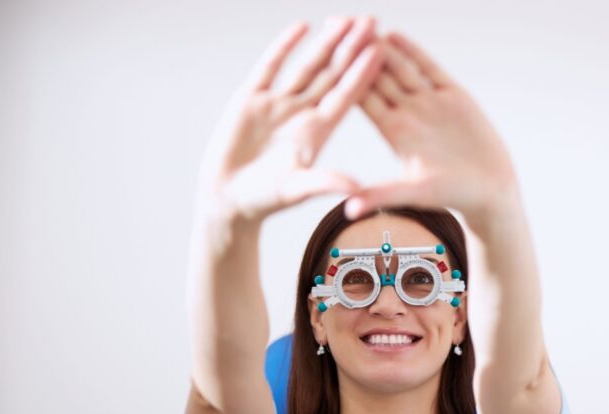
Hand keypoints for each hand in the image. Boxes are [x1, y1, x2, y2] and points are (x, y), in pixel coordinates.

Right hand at [195, 16, 384, 225]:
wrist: (226, 199)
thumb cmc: (264, 199)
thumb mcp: (297, 190)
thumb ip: (325, 183)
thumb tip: (357, 188)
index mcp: (318, 132)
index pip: (347, 96)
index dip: (363, 73)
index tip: (381, 50)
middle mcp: (302, 113)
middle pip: (332, 74)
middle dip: (351, 48)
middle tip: (372, 22)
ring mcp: (278, 104)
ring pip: (307, 66)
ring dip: (325, 42)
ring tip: (345, 19)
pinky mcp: (251, 99)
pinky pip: (270, 67)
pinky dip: (284, 47)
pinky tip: (301, 27)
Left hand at [346, 32, 519, 228]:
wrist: (490, 189)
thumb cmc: (452, 195)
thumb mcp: (414, 193)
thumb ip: (382, 195)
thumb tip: (349, 210)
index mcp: (394, 132)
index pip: (364, 100)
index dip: (344, 78)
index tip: (325, 59)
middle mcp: (408, 113)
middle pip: (377, 77)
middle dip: (357, 52)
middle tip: (334, 27)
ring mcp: (429, 102)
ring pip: (400, 68)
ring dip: (381, 46)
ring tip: (360, 23)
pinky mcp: (453, 96)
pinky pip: (430, 69)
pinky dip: (413, 53)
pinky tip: (396, 36)